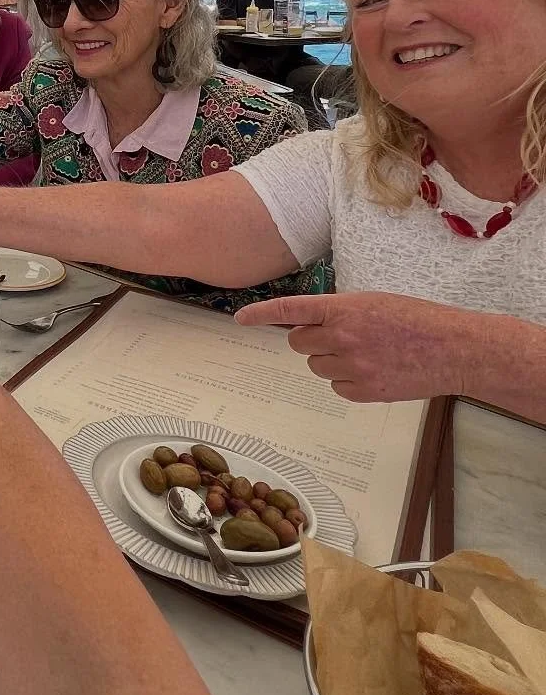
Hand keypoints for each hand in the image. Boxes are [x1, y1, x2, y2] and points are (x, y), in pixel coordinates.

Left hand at [235, 292, 476, 401]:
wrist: (454, 348)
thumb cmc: (418, 320)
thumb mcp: (374, 302)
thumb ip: (340, 311)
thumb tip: (313, 321)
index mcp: (344, 308)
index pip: (291, 310)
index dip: (261, 314)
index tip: (241, 319)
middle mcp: (342, 336)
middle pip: (299, 343)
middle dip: (312, 340)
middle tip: (340, 337)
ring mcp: (353, 366)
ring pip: (318, 366)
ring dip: (331, 360)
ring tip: (368, 353)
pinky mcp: (364, 391)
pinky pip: (338, 387)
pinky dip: (349, 381)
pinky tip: (376, 370)